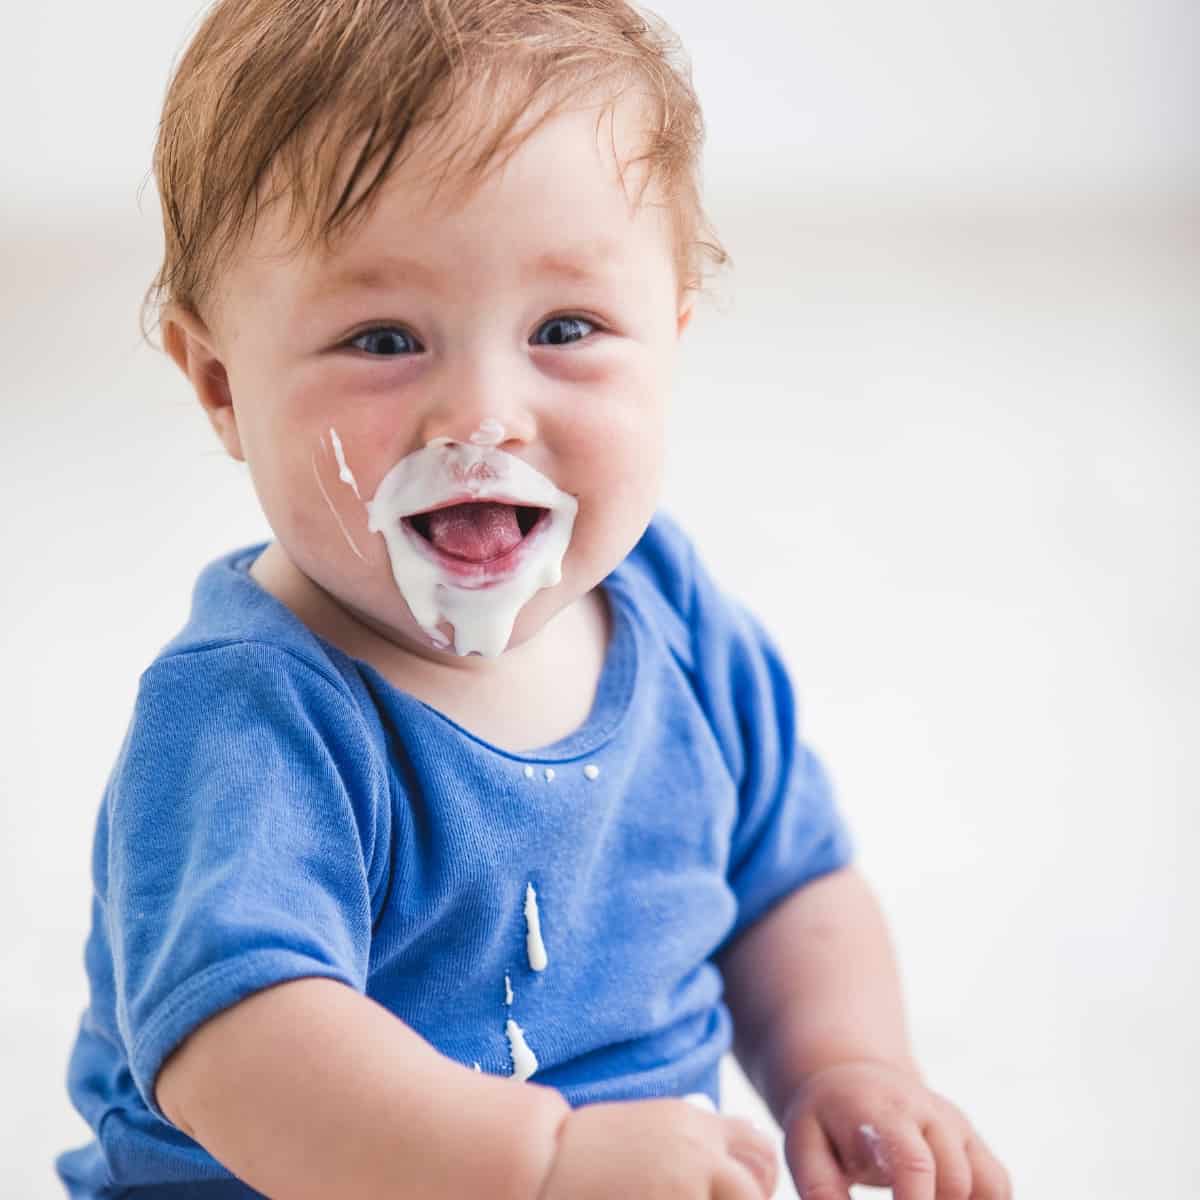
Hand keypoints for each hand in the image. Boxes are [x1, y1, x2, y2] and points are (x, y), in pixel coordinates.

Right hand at [536, 1097, 778, 1199]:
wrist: (543, 1160)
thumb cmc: (592, 1149)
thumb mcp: (652, 1126)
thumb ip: (695, 1142)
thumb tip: (733, 1170)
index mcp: (694, 1123)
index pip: (760, 1150)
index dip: (759, 1180)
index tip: (746, 1195)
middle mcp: (697, 1152)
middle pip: (755, 1189)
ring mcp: (684, 1188)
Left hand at [782, 1061, 1010, 1199]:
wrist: (852, 1078)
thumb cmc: (825, 1120)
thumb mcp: (805, 1146)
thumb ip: (821, 1189)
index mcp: (880, 1111)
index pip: (914, 1162)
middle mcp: (927, 1112)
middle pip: (954, 1181)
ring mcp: (955, 1125)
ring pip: (984, 1184)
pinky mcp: (972, 1140)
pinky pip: (997, 1185)